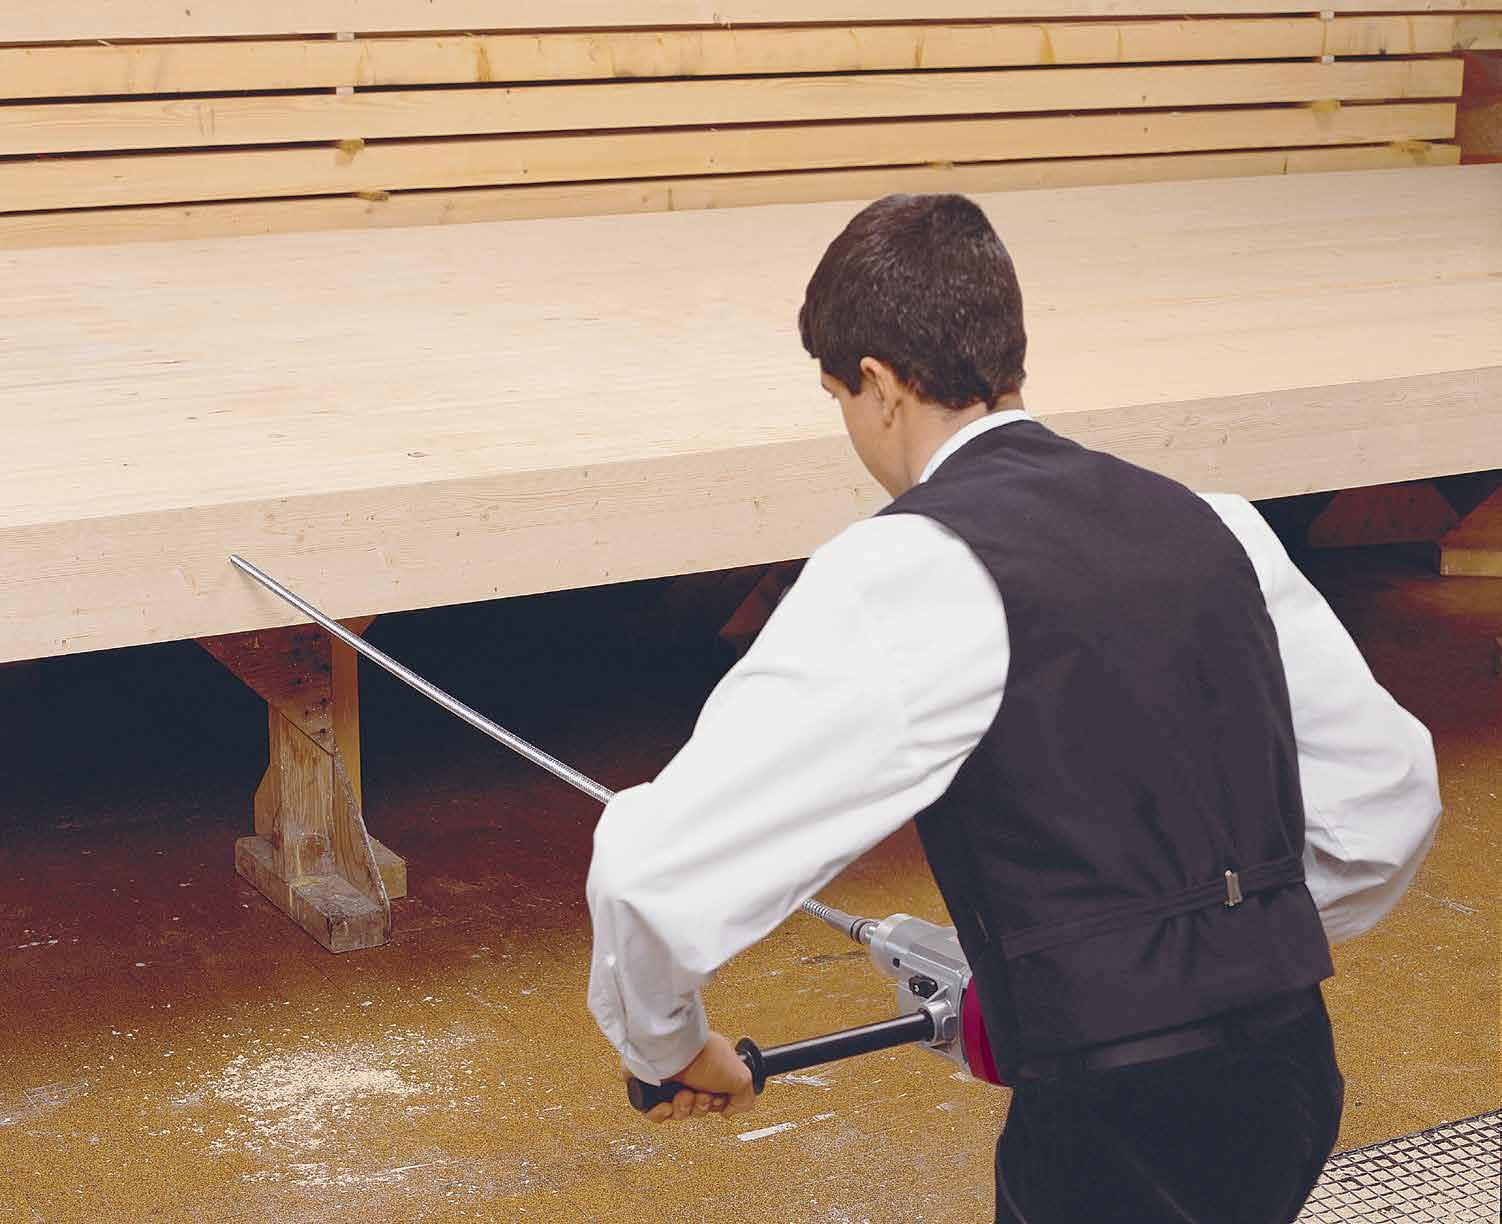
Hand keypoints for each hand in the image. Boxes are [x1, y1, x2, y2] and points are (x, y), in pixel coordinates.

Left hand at [626, 1031, 756, 1123]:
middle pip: (698, 1108)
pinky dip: (661, 1113)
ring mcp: (670, 1083)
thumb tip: (730, 1111)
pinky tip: (666, 1102)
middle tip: (700, 1095)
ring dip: (683, 1108)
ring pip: (678, 1113)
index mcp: (711, 1070)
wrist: (672, 1050)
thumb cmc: (703, 1054)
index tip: (718, 1099)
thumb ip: (745, 1098)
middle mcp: (690, 1075)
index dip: (717, 1104)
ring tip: (682, 1094)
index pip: (715, 1100)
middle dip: (700, 1107)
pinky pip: (656, 1114)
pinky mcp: (650, 1090)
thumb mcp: (741, 1077)